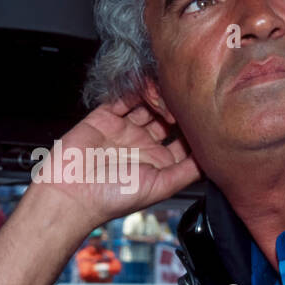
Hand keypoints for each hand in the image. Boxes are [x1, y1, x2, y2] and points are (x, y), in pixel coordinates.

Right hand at [28, 96, 201, 229]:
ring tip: (168, 90)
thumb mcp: (160, 186)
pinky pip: (123, 98)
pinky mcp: (104, 117)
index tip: (205, 116)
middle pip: (167, 118)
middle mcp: (141, 145)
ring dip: (158, 96)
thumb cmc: (113, 197)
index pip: (183, 140)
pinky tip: (146, 86)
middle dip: (177, 107)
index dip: (194, 128)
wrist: (72, 193)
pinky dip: (135, 90)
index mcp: (157, 163)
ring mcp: (123, 129)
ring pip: (147, 104)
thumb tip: (213, 160)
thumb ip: (187, 172)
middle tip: (187, 97)